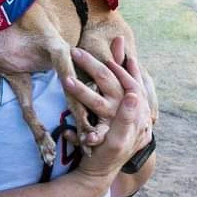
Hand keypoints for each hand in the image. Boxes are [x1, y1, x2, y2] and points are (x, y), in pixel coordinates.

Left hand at [63, 40, 152, 180]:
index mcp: (130, 92)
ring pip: (98, 104)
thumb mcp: (123, 91)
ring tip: (67, 81)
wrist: (115, 157)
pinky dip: (81, 134)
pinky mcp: (106, 140)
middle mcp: (124, 106)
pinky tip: (68, 131)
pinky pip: (93, 135)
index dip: (104, 57)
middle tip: (73, 52)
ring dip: (82, 93)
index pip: (119, 71)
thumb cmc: (120, 117)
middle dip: (91, 66)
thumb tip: (120, 38)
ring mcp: (115, 123)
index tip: (87, 47)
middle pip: (108, 81)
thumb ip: (121, 66)